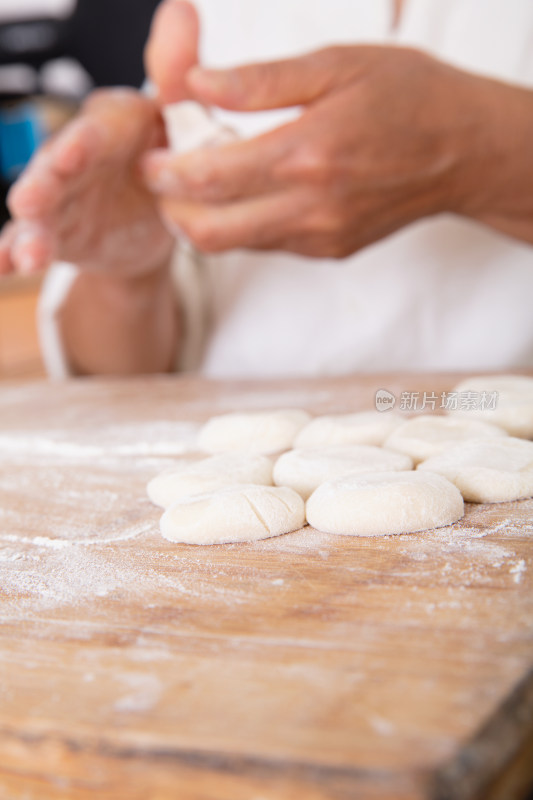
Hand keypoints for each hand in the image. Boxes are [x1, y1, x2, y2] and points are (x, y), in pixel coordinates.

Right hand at [0, 89, 176, 277]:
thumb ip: (179, 82)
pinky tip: (4, 266)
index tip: (77, 152)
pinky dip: (13, 253)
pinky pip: (30, 241)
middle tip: (31, 202)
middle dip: (43, 185)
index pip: (98, 129)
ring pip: (39, 210)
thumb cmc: (170, 163)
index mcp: (112, 125)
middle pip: (55, 168)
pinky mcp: (53, 230)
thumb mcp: (183, 126)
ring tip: (30, 254)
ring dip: (31, 231)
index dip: (86, 141)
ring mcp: (60, 194)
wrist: (158, 221)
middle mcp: (76, 155)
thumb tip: (182, 13)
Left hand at [141, 45, 487, 257]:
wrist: (463, 152)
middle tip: (161, 179)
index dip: (165, 170)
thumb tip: (198, 85)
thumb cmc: (409, 98)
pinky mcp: (329, 251)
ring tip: (199, 182)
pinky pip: (267, 246)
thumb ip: (260, 81)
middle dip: (171, 208)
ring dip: (203, 219)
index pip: (208, 177)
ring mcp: (320, 237)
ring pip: (235, 246)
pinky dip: (242, 224)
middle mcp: (310, 208)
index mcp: (306, 154)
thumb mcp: (336, 65)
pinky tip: (247, 192)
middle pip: (209, 232)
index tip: (149, 156)